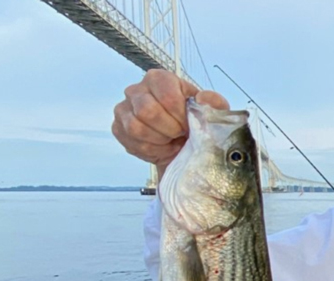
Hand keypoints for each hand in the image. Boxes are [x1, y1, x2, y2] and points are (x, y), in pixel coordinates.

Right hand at [111, 69, 228, 178]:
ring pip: (136, 127)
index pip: (167, 95)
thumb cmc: (193, 124)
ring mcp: (124, 108)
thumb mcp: (211, 113)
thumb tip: (202, 98)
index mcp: (160, 78)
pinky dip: (149, 149)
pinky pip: (131, 141)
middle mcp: (137, 89)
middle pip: (148, 110)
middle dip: (169, 129)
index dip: (179, 115)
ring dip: (159, 140)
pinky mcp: (118, 127)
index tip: (188, 124)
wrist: (180, 146)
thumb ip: (215, 103)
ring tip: (170, 140)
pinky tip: (160, 147)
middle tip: (179, 134)